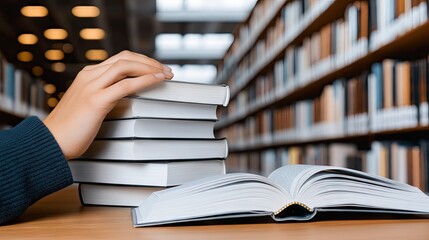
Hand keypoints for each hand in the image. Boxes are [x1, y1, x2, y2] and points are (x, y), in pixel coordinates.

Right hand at [43, 50, 173, 158]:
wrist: (50, 142)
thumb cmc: (70, 129)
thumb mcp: (90, 105)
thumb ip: (105, 95)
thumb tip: (126, 94)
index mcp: (88, 75)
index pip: (119, 59)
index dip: (141, 60)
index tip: (156, 67)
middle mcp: (89, 76)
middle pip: (125, 58)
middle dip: (149, 61)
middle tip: (166, 69)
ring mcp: (91, 86)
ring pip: (126, 66)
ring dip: (150, 67)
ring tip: (166, 74)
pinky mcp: (96, 101)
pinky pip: (126, 85)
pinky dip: (145, 80)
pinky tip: (157, 80)